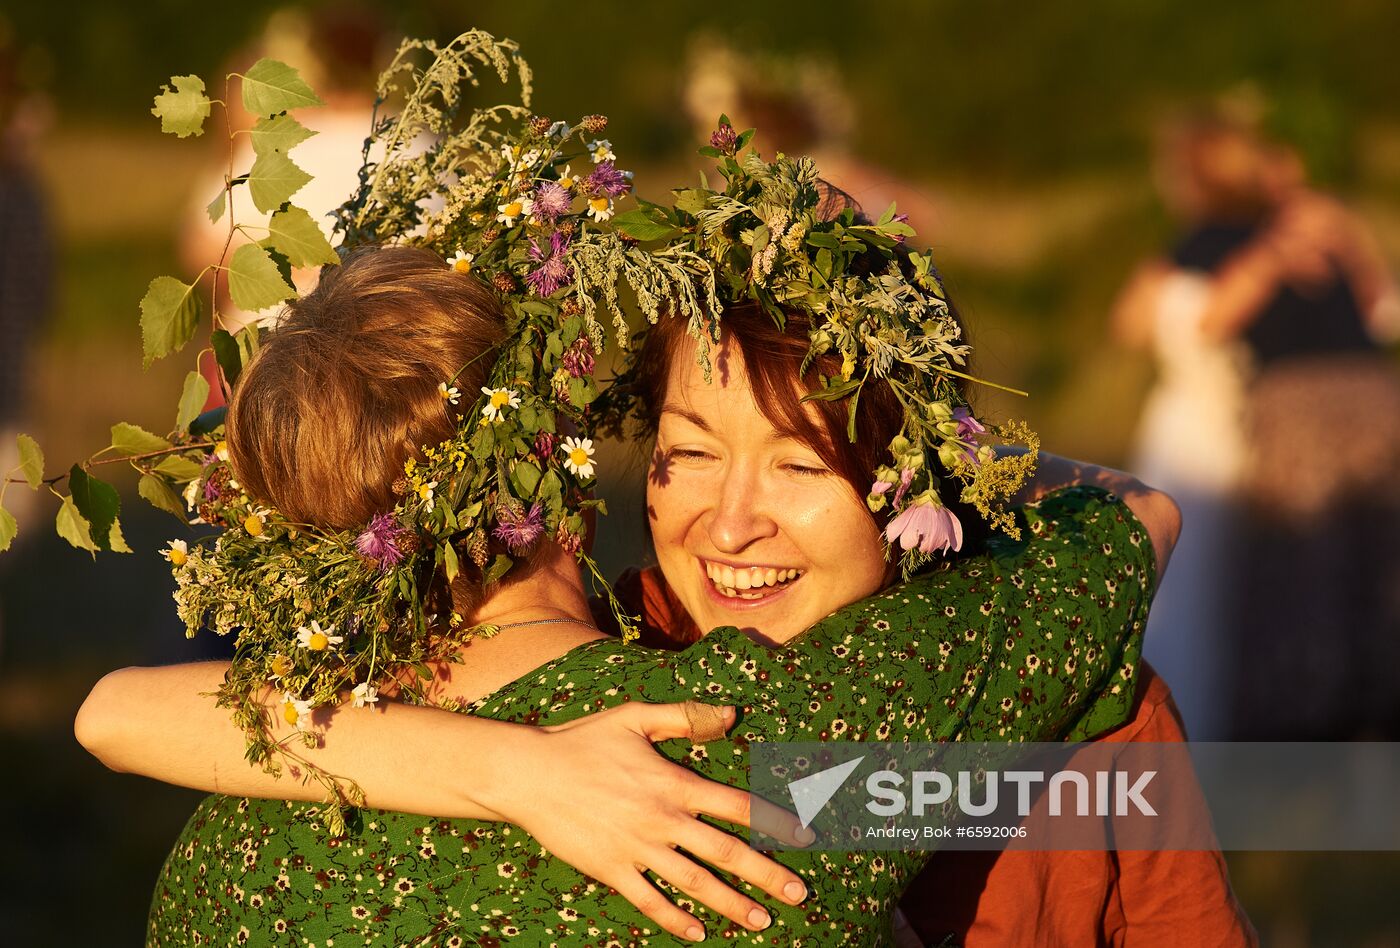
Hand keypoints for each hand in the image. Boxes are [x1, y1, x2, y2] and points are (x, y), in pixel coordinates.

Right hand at [486, 701, 812, 941]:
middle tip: (799, 893)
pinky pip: (649, 901)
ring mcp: (636, 849)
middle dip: (766, 874)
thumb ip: (686, 717)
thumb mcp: (636, 717)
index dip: (775, 821)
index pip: (737, 806)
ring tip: (762, 921)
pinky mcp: (611, 870)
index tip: (805, 836)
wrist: (528, 774)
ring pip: (694, 883)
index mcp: (673, 783)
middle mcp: (662, 820)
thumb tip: (733, 714)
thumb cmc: (584, 740)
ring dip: (731, 904)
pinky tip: (698, 932)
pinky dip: (675, 919)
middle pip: (725, 852)